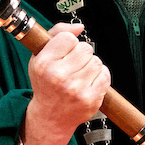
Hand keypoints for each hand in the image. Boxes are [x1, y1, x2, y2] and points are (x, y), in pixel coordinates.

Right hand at [22, 23, 109, 144]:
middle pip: (85, 48)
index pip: (68, 38)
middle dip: (81, 54)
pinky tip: (88, 82)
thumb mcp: (39, 57)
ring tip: (80, 75)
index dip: (68, 43)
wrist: (51, 117)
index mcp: (44, 64)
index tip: (64, 52)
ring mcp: (76, 89)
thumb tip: (79, 27)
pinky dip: (100, 76)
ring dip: (91, 65)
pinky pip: (105, 75)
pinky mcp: (91, 99)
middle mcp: (59, 77)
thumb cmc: (45, 85)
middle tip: (73, 65)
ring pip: (96, 61)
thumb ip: (56, 34)